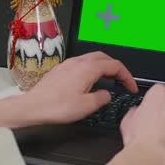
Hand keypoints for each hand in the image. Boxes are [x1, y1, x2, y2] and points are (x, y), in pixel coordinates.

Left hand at [18, 52, 137, 126]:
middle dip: (116, 68)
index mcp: (88, 68)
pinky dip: (91, 69)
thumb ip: (102, 98)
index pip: (115, 66)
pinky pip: (81, 64)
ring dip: (103, 67)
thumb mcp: (86, 106)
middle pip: (104, 58)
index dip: (127, 76)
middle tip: (122, 81)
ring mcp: (68, 64)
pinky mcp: (60, 69)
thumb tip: (106, 94)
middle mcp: (78, 62)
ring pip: (91, 59)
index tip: (131, 87)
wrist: (33, 106)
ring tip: (108, 81)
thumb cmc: (57, 107)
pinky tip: (89, 82)